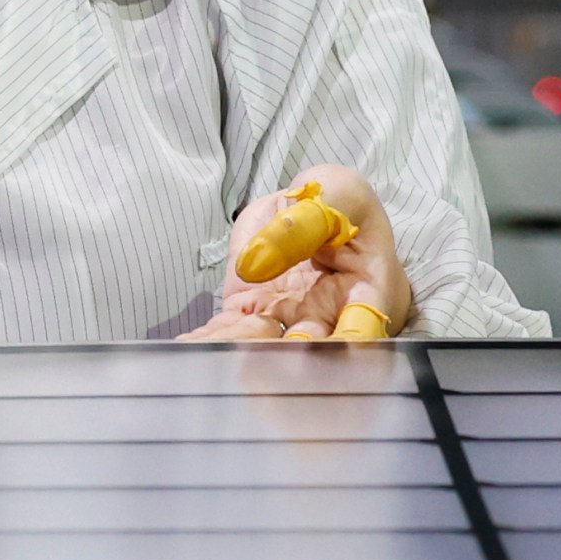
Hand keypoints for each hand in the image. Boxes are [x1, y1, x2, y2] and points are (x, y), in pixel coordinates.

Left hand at [178, 165, 416, 342]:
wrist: (310, 201)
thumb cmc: (341, 198)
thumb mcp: (334, 192)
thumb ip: (303, 224)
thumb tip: (257, 263)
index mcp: (372, 289)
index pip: (363, 327)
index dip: (341, 346)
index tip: (309, 348)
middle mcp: (335, 317)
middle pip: (313, 352)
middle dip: (283, 364)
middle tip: (250, 367)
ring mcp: (294, 319)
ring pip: (269, 347)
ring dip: (240, 355)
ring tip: (207, 354)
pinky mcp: (258, 312)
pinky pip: (236, 330)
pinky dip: (214, 338)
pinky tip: (189, 345)